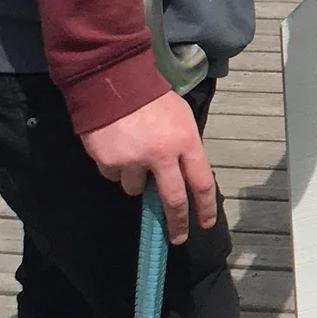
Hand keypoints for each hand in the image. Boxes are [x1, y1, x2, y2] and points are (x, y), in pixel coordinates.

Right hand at [82, 93, 217, 245]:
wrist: (113, 80)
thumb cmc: (152, 97)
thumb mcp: (181, 117)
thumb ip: (184, 148)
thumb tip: (184, 178)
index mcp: (186, 142)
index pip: (202, 183)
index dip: (206, 208)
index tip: (205, 224)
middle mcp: (162, 155)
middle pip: (174, 200)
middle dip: (177, 222)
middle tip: (177, 237)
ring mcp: (134, 160)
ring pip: (137, 189)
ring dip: (136, 180)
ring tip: (132, 153)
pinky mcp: (109, 161)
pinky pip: (114, 176)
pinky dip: (115, 167)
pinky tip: (115, 146)